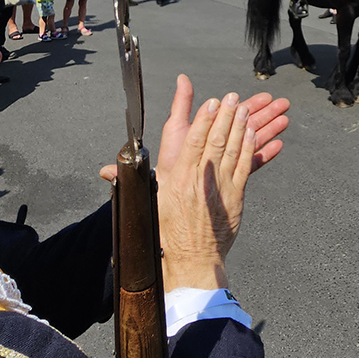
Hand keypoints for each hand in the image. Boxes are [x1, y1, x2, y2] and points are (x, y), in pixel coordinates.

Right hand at [157, 82, 267, 288]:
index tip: (209, 103)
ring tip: (243, 108)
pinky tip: (252, 134)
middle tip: (230, 97)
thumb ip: (140, 180)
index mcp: (179, 179)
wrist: (192, 259)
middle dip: (224, 116)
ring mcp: (221, 188)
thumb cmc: (169, 232)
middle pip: (215, 141)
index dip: (203, 120)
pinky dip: (250, 149)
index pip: (193, 142)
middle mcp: (201, 180)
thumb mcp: (151, 201)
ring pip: (233, 151)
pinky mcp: (235, 197)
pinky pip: (245, 168)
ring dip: (239, 127)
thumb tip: (106, 171)